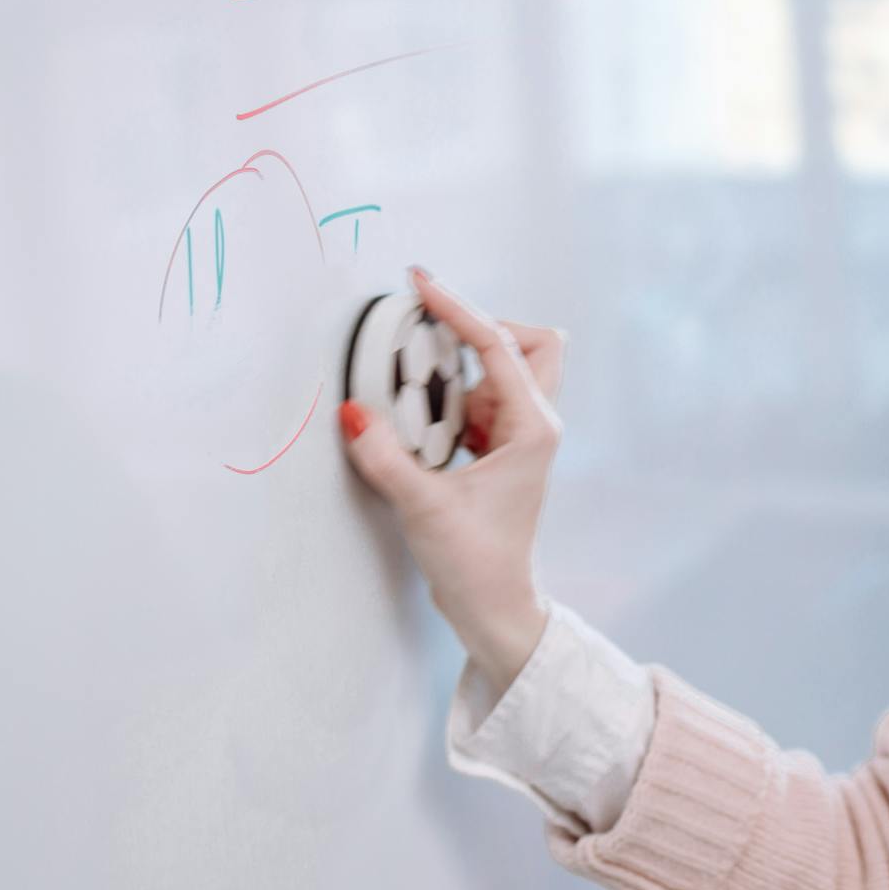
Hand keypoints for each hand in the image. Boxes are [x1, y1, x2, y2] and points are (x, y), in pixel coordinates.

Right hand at [339, 266, 567, 681]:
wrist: (494, 607)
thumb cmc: (474, 564)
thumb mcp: (423, 508)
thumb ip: (386, 457)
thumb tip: (352, 411)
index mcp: (533, 429)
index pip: (498, 346)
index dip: (459, 308)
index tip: (421, 283)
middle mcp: (536, 424)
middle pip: (533, 342)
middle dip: (484, 326)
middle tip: (430, 329)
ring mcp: (520, 435)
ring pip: (505, 368)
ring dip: (462, 360)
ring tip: (411, 372)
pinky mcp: (501, 449)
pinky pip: (483, 396)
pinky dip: (453, 389)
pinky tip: (418, 409)